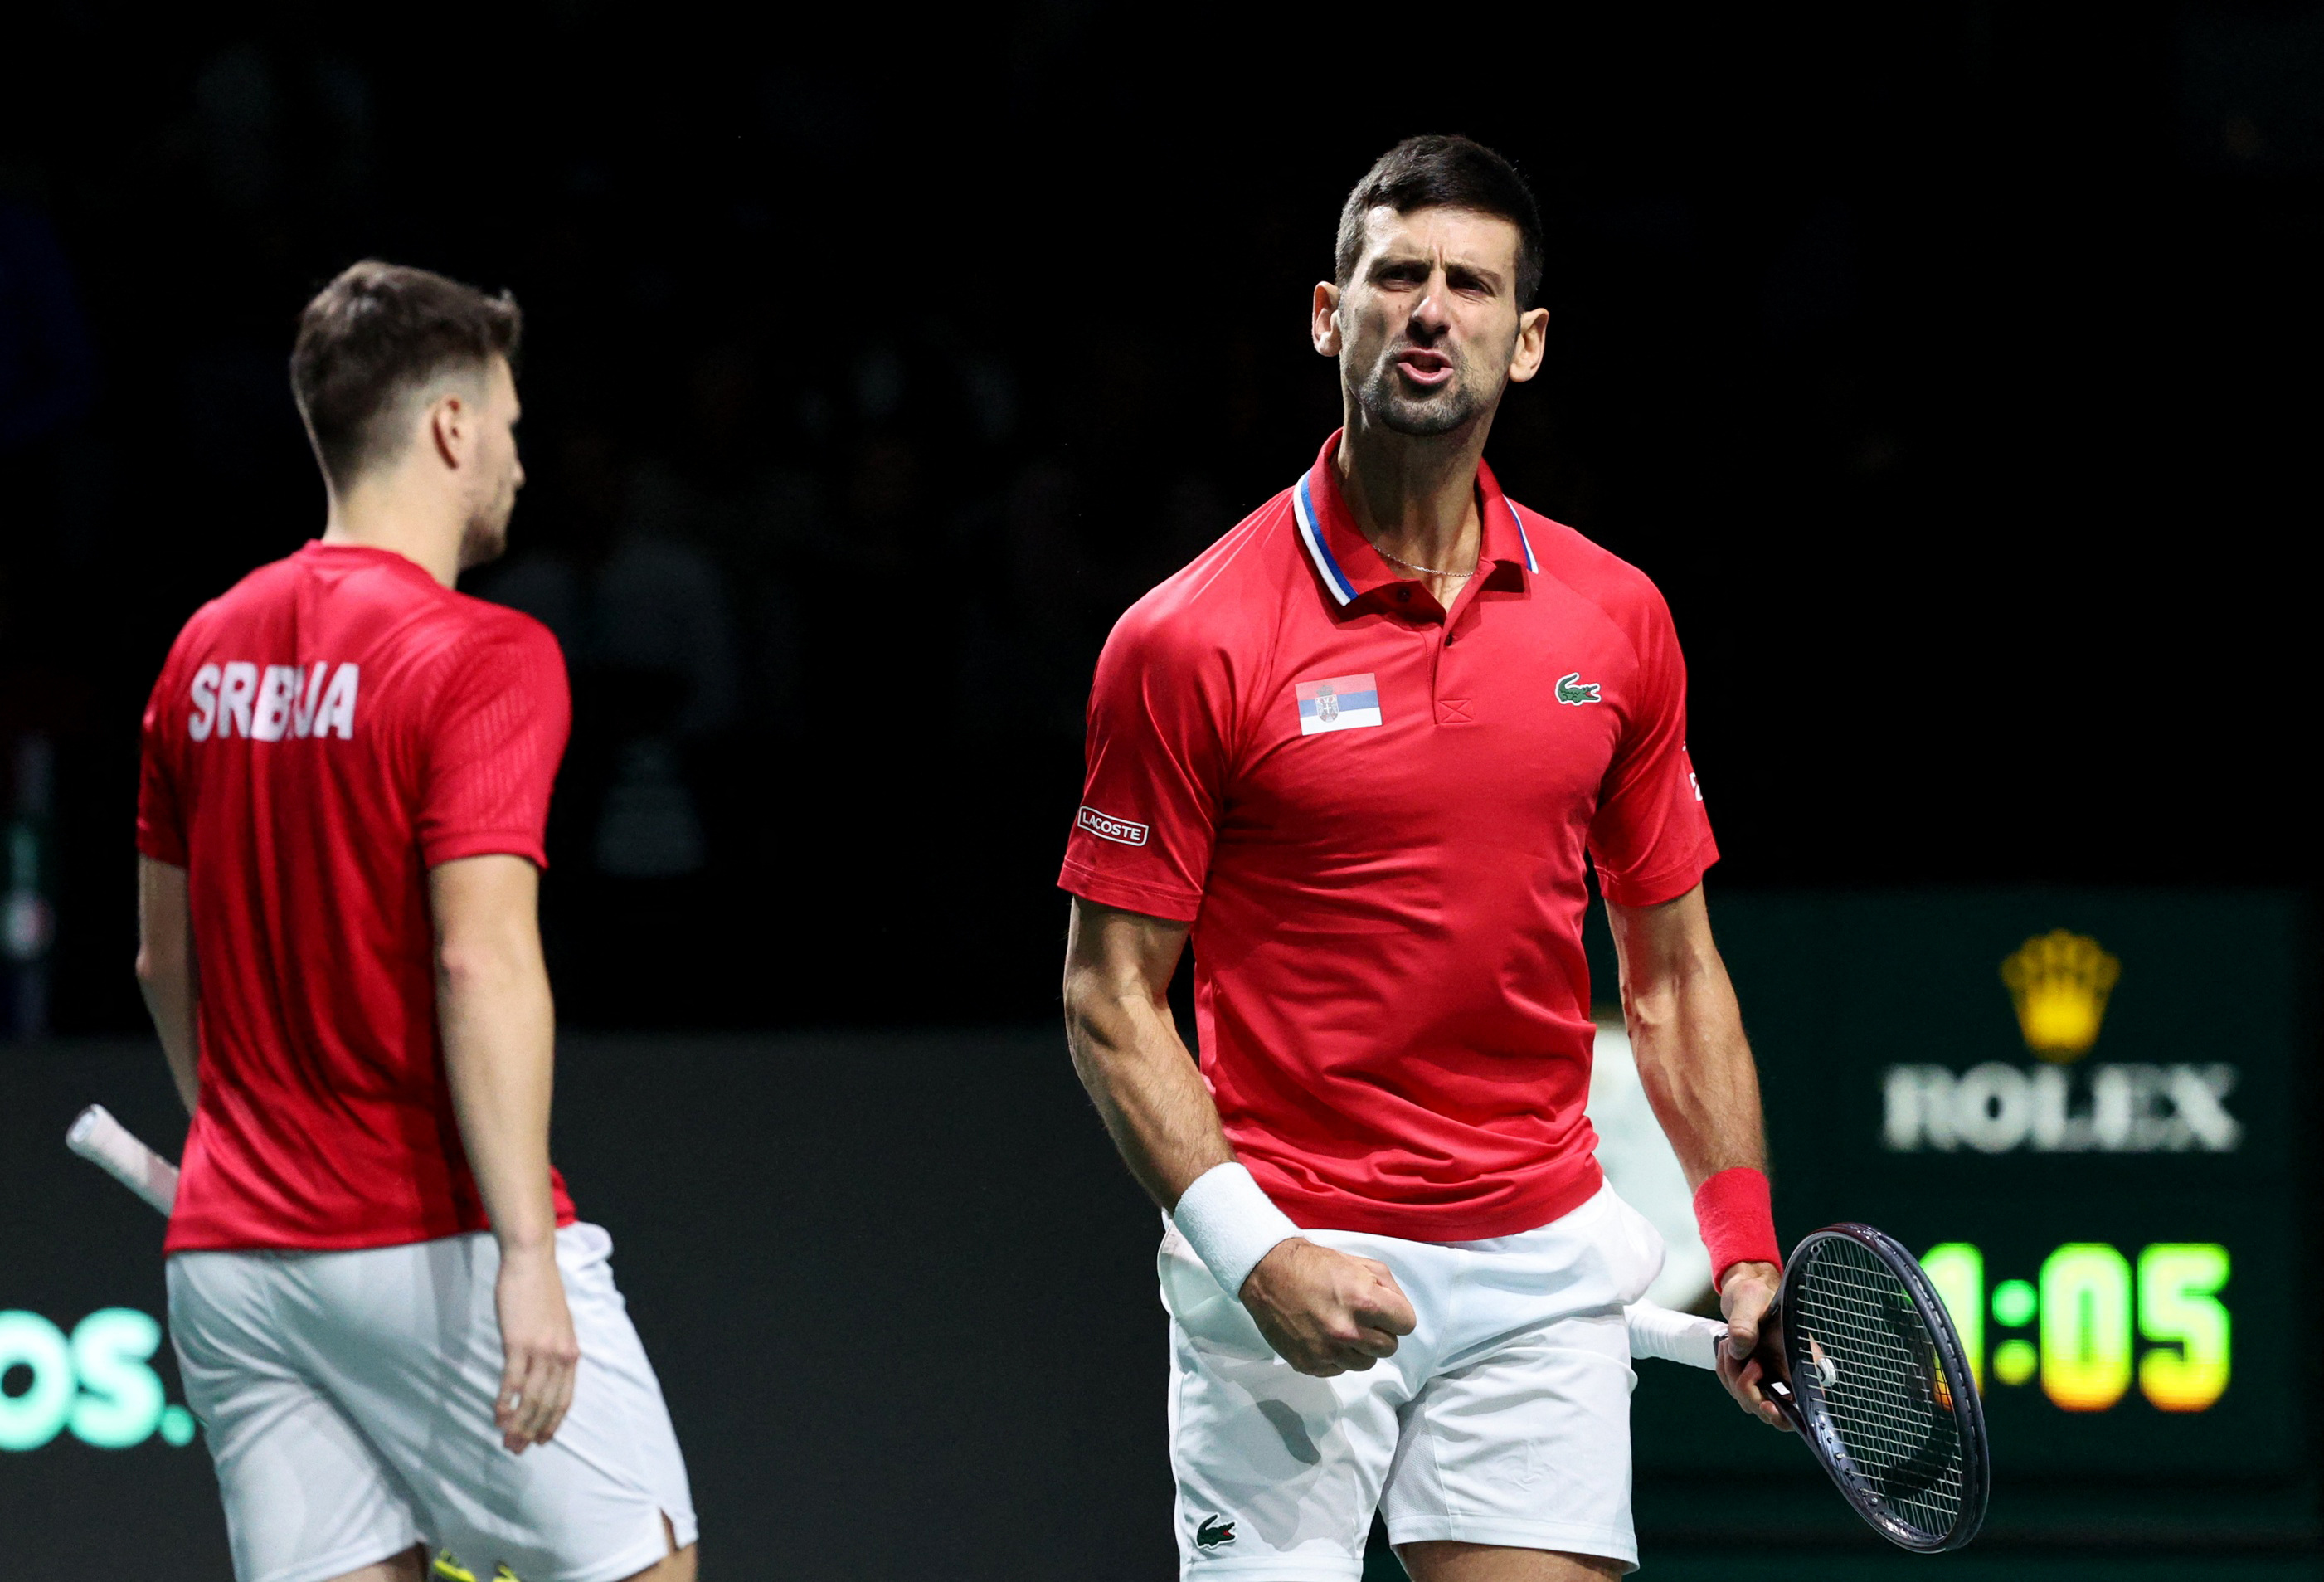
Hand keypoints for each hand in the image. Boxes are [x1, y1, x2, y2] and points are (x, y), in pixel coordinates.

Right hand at [493, 1243, 579, 1452]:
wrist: (532, 1263)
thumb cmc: (541, 1292)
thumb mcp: (558, 1325)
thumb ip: (555, 1349)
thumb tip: (546, 1372)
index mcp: (571, 1352)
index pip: (565, 1398)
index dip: (553, 1422)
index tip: (542, 1441)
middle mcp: (560, 1355)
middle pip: (548, 1404)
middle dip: (533, 1430)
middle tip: (517, 1450)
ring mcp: (541, 1349)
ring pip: (531, 1398)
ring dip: (518, 1424)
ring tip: (506, 1441)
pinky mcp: (519, 1342)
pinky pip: (513, 1381)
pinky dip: (506, 1403)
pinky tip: (497, 1417)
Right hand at [1239, 1238, 1416, 1376]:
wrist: (1269, 1274)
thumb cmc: (1316, 1265)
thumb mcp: (1361, 1264)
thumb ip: (1389, 1288)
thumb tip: (1399, 1312)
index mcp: (1365, 1302)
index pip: (1407, 1324)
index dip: (1397, 1315)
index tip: (1384, 1310)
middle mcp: (1349, 1332)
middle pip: (1389, 1347)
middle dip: (1379, 1332)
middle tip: (1361, 1318)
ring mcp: (1329, 1352)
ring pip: (1366, 1363)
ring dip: (1359, 1348)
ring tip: (1341, 1327)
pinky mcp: (1311, 1365)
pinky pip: (1340, 1369)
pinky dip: (1336, 1356)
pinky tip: (1323, 1336)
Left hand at [1714, 1260, 1790, 1430]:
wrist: (1743, 1293)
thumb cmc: (1754, 1293)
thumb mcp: (1749, 1300)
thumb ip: (1744, 1323)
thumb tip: (1740, 1349)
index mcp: (1802, 1357)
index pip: (1808, 1400)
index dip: (1789, 1412)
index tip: (1767, 1403)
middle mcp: (1791, 1372)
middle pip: (1775, 1411)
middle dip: (1749, 1391)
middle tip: (1744, 1361)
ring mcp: (1773, 1377)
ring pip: (1751, 1402)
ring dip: (1733, 1377)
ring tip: (1732, 1346)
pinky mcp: (1756, 1377)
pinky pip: (1737, 1390)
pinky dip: (1726, 1373)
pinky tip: (1728, 1350)